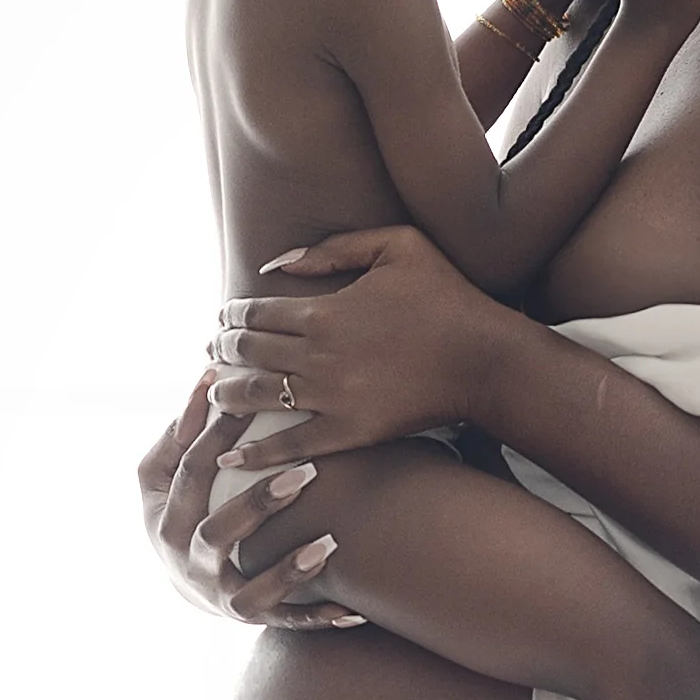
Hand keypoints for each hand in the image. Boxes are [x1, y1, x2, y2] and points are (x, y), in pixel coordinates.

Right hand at [138, 366, 364, 626]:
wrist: (184, 582)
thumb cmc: (182, 507)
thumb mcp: (164, 474)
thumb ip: (182, 431)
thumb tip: (210, 375)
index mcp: (165, 519)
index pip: (190, 474)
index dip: (217, 438)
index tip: (252, 402)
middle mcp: (188, 563)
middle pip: (217, 533)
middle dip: (258, 504)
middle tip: (307, 473)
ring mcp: (220, 596)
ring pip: (252, 593)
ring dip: (290, 571)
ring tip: (329, 545)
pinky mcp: (250, 618)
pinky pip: (287, 621)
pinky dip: (319, 617)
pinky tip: (355, 609)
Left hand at [207, 221, 503, 460]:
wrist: (485, 359)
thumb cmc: (446, 297)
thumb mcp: (397, 246)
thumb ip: (334, 247)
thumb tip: (275, 262)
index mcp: (324, 311)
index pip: (256, 312)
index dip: (232, 314)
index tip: (224, 317)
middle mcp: (319, 355)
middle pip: (249, 351)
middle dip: (223, 349)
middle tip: (213, 351)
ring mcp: (332, 397)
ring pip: (258, 395)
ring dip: (227, 393)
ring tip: (214, 393)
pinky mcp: (350, 432)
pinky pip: (291, 443)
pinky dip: (256, 451)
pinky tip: (231, 453)